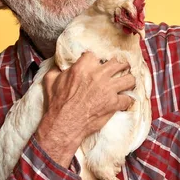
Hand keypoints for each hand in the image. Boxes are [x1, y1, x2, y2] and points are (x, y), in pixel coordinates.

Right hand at [35, 52, 135, 166]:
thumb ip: (57, 69)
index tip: (96, 64)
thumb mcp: (51, 80)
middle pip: (118, 63)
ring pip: (129, 79)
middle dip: (121, 65)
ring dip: (129, 81)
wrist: (64, 124)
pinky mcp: (114, 104)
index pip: (94, 55)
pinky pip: (128, 99)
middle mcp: (98, 75)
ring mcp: (108, 89)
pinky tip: (124, 101)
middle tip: (121, 68)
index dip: (95, 60)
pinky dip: (127, 101)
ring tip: (128, 82)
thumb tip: (59, 65)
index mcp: (83, 67)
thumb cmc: (57, 103)